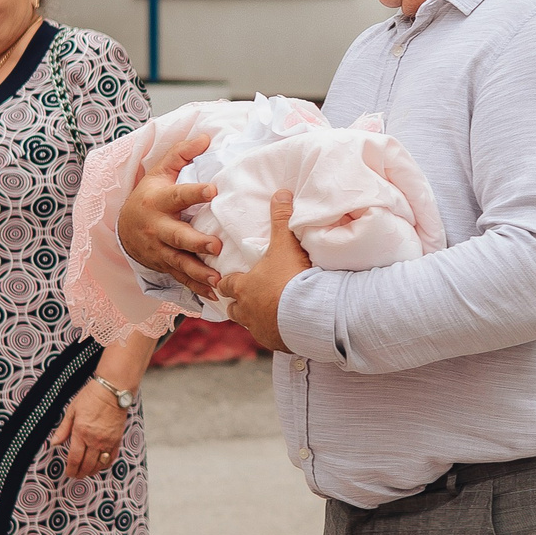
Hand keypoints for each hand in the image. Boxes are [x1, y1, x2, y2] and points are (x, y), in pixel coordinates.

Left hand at [49, 379, 127, 478]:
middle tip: (76, 475)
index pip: (75, 458)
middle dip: (80, 473)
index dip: (71, 469)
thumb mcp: (72, 410)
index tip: (68, 473)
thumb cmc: (92, 397)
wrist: (112, 390)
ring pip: (100, 464)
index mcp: (81, 432)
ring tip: (86, 472)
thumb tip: (54, 443)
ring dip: (92, 471)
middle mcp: (95, 439)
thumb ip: (63, 429)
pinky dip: (105, 464)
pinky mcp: (117, 439)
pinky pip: (111, 458)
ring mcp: (108, 441)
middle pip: (87, 465)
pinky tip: (100, 465)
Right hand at [116, 133, 222, 295]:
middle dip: (196, 242)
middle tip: (216, 245)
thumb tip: (206, 137)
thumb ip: (181, 154)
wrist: (123, 228)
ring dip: (198, 272)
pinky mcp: (164, 265)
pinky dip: (197, 289)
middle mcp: (158, 228)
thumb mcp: (159, 171)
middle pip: (177, 236)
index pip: (179, 195)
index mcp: (159, 201)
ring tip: (217, 278)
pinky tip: (214, 296)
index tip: (213, 190)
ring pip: (179, 262)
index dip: (195, 193)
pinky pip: (181, 279)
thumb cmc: (149, 195)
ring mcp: (160, 250)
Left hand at [216, 189, 312, 354]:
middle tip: (250, 297)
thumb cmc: (291, 278)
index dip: (228, 280)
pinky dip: (276, 333)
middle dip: (239, 304)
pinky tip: (286, 327)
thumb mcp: (285, 244)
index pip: (226, 284)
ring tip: (270, 312)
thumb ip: (281, 218)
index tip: (230, 278)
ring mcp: (260, 329)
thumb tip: (280, 192)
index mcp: (243, 287)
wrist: (309, 314)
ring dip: (256, 319)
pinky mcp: (276, 343)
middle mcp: (246, 311)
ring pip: (250, 325)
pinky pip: (272, 338)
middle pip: (233, 309)